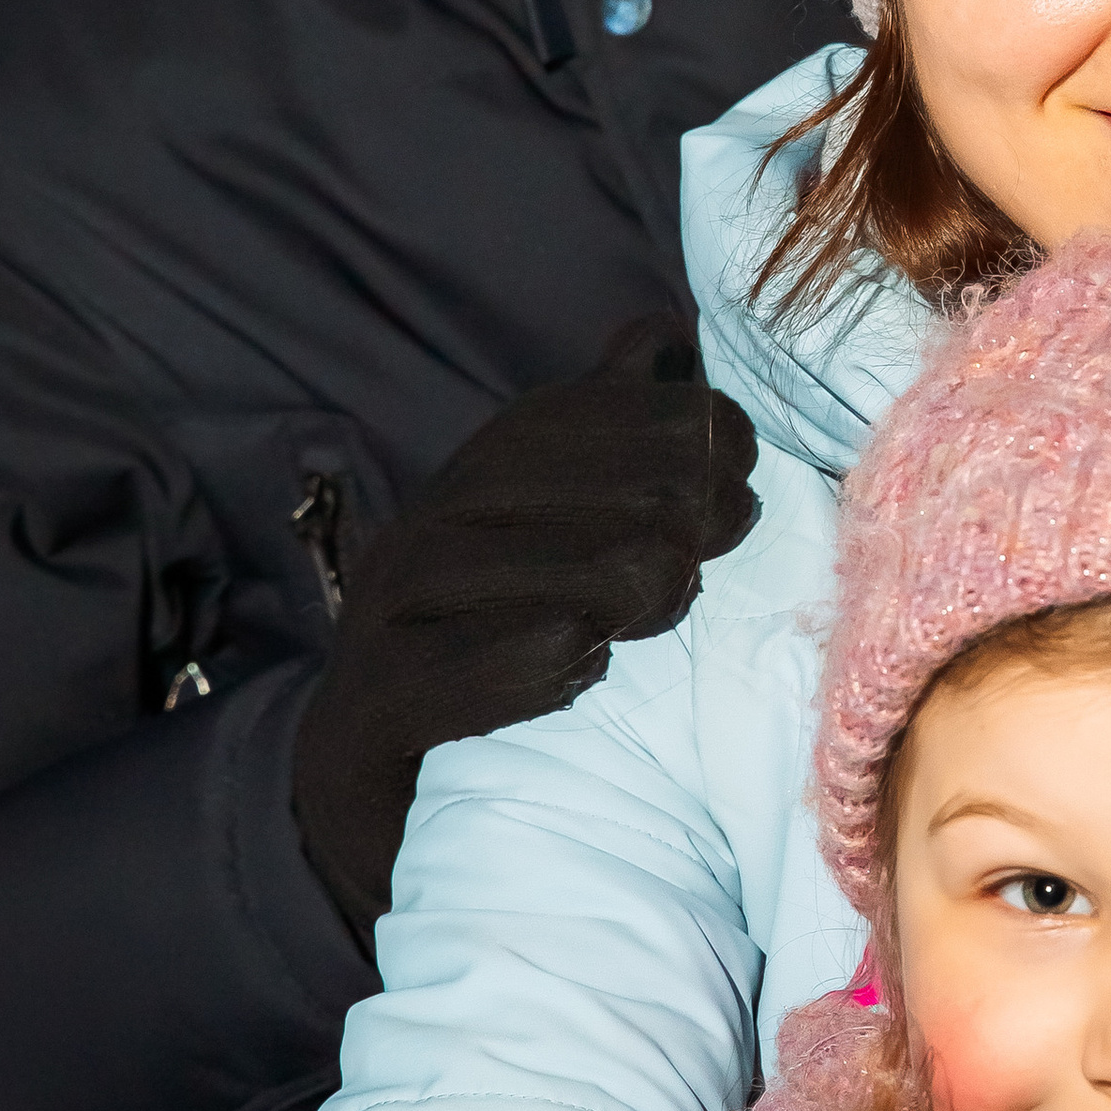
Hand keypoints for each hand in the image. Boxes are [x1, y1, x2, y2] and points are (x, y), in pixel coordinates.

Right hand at [291, 320, 756, 937]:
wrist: (369, 782)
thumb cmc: (490, 642)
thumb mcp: (548, 532)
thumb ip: (604, 438)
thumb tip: (662, 328)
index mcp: (465, 486)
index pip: (557, 418)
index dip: (660, 425)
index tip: (741, 463)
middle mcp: (418, 534)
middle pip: (533, 484)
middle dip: (647, 501)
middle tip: (717, 539)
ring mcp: (386, 617)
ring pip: (500, 569)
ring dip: (607, 580)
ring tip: (670, 597)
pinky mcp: (377, 701)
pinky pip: (454, 670)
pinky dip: (530, 664)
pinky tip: (591, 663)